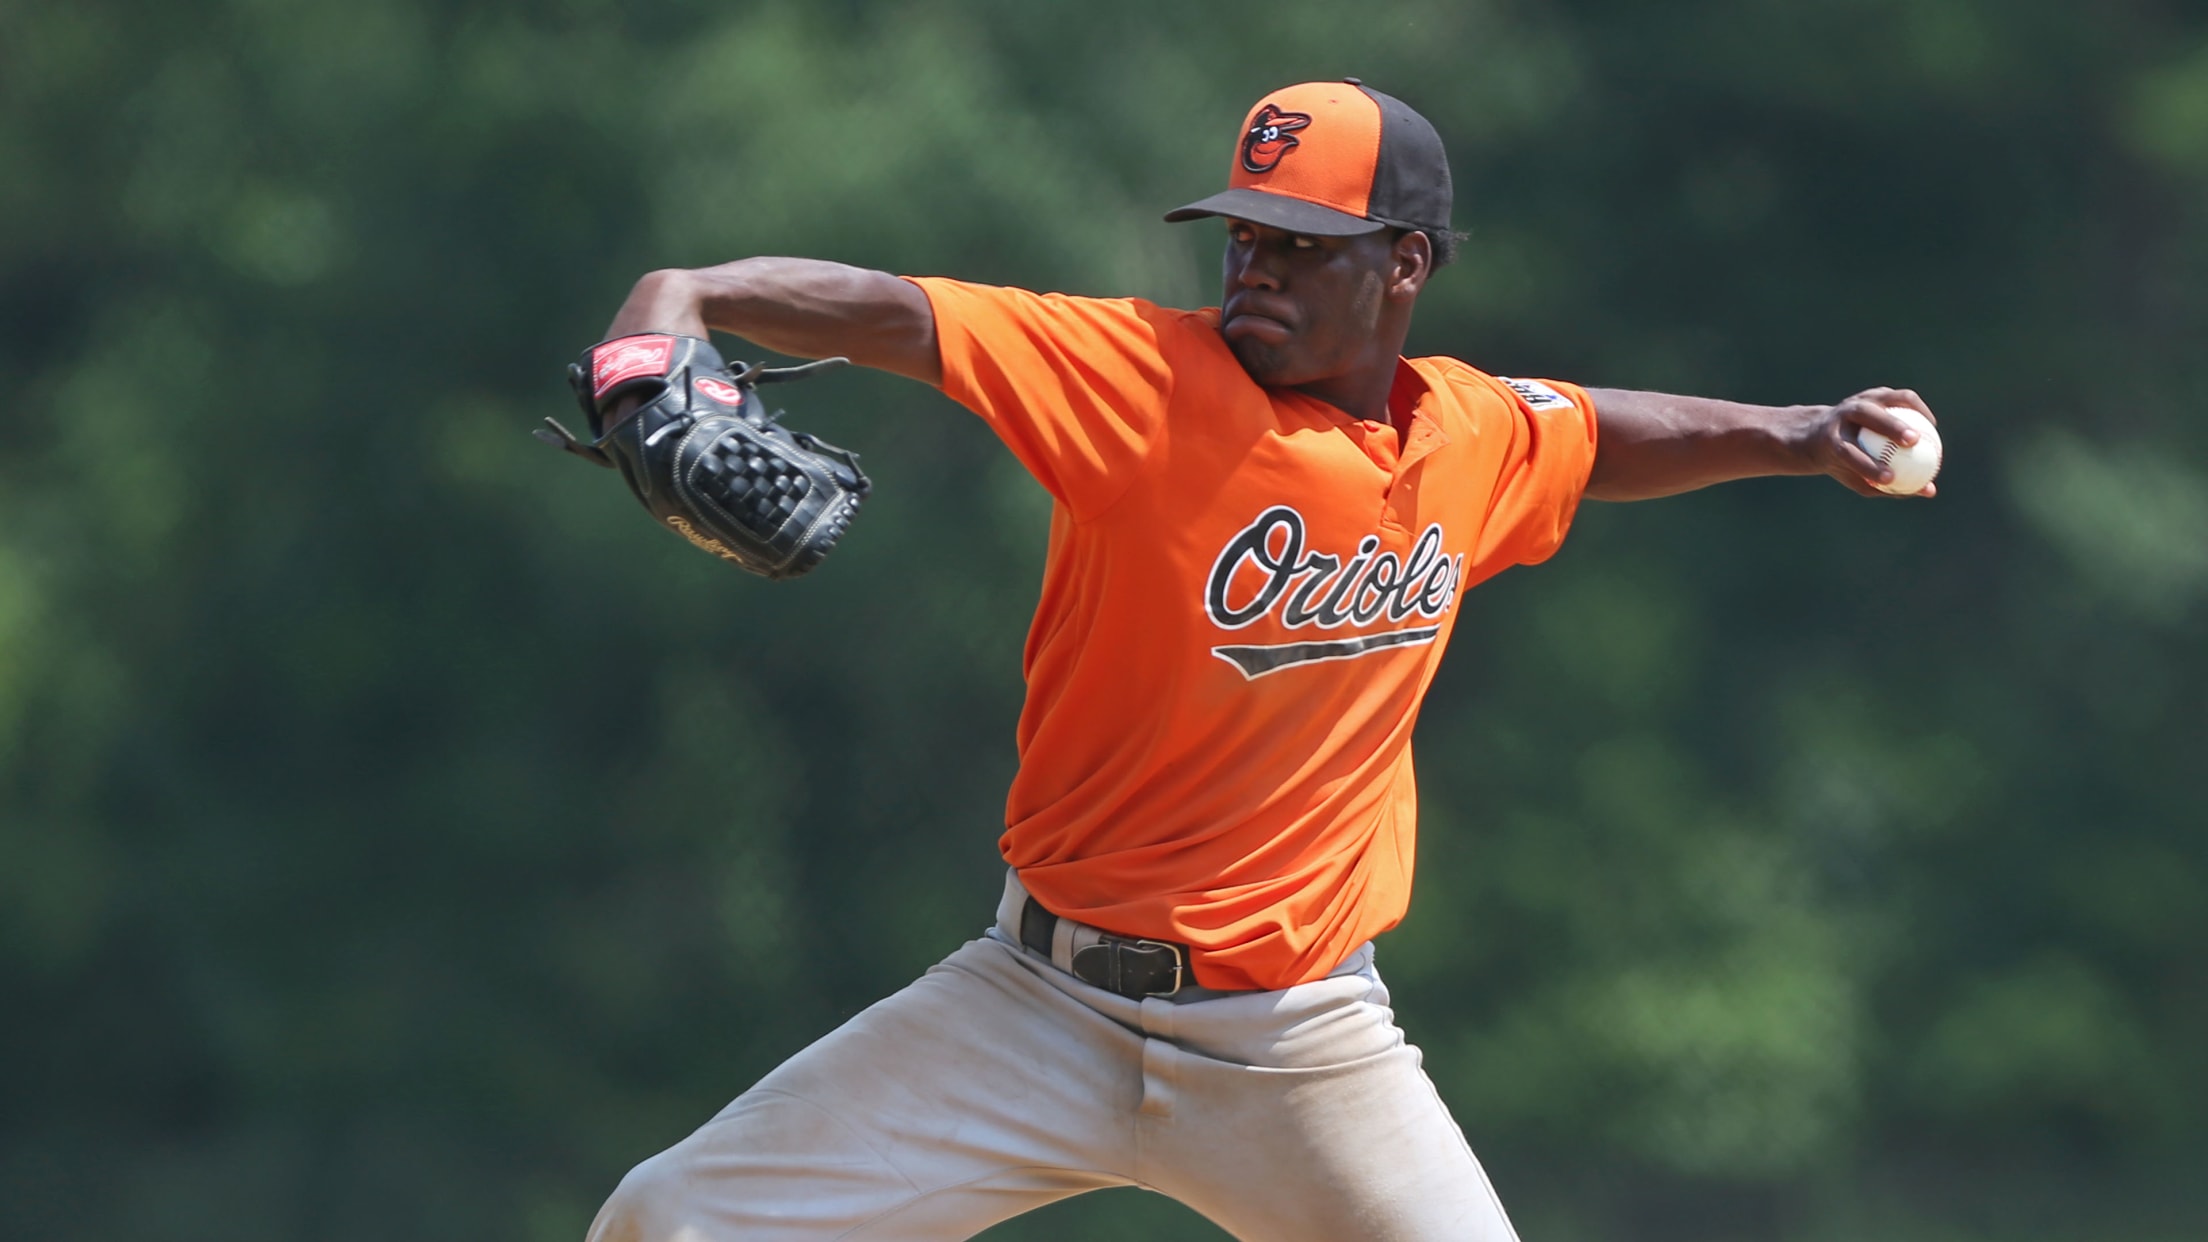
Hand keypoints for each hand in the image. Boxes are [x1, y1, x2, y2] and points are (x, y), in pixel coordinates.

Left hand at [1809, 387, 1938, 497]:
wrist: (1820, 435)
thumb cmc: (1845, 466)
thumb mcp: (1860, 481)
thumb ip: (1892, 487)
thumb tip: (1930, 491)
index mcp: (1831, 440)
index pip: (1848, 452)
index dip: (1868, 465)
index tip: (1890, 478)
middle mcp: (1841, 415)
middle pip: (1867, 415)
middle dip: (1890, 426)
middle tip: (1914, 441)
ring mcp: (1857, 400)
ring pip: (1885, 398)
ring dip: (1909, 410)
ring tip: (1930, 428)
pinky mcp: (1872, 393)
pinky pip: (1898, 397)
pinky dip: (1916, 408)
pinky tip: (1930, 424)